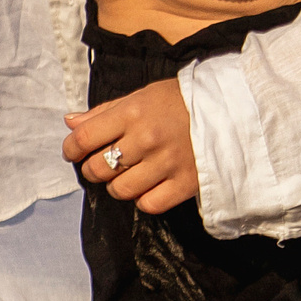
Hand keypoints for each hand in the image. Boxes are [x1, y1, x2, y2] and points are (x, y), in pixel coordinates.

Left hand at [64, 78, 197, 212]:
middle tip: (104, 164)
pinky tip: (150, 186)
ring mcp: (167, 163)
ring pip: (120, 190)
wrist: (231, 109)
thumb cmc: (180, 101)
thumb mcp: (141, 96)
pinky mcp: (185, 183)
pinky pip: (148, 204)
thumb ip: (104, 112)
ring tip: (129, 175)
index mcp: (133, 112)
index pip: (84, 138)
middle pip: (98, 169)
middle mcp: (147, 138)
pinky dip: (144, 198)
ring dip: (118, 186)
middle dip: (94, 169)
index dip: (71, 149)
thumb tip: (70, 122)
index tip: (74, 152)